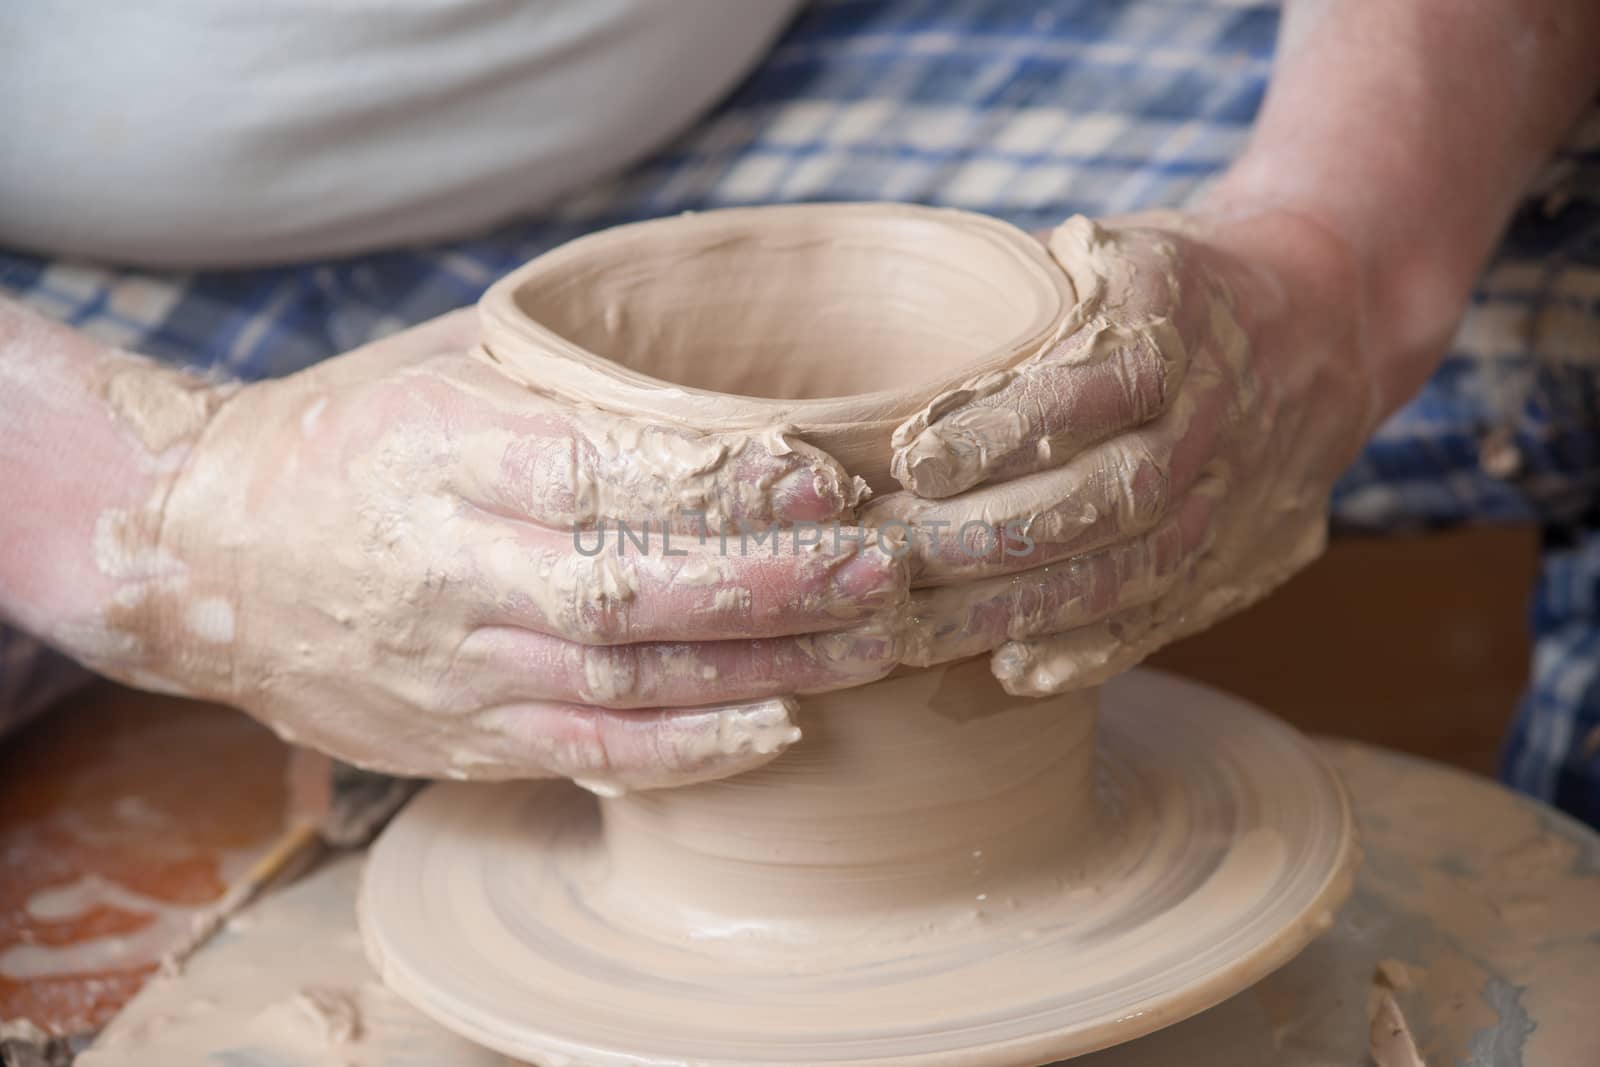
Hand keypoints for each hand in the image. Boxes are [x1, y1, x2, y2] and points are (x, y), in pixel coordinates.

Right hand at [66, 310, 903, 786]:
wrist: (203, 552)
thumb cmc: (352, 436)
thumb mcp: (444, 367)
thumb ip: (573, 378)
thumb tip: (737, 377)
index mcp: (440, 446)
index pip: (593, 470)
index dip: (715, 481)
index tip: (824, 475)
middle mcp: (446, 565)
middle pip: (625, 590)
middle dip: (769, 586)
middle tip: (882, 567)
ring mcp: (452, 665)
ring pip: (623, 680)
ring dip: (758, 670)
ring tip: (868, 646)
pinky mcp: (459, 736)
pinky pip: (586, 750)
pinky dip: (688, 749)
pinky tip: (778, 727)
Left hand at [862, 210, 1377, 693]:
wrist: (1323, 317)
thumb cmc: (1160, 284)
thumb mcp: (1098, 250)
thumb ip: (1011, 291)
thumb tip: (878, 339)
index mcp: (1181, 305)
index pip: (1104, 378)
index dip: (1010, 427)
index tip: (916, 461)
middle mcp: (1222, 407)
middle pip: (1117, 492)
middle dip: (995, 538)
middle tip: (889, 565)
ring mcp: (1241, 491)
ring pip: (1137, 565)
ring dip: (1022, 608)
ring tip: (917, 633)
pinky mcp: (1243, 556)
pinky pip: (1171, 612)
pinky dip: (1093, 648)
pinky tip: (1014, 670)